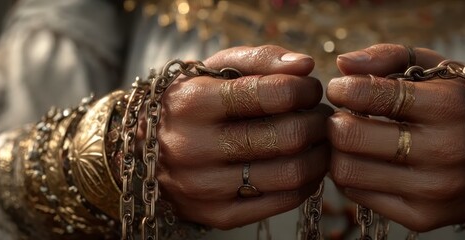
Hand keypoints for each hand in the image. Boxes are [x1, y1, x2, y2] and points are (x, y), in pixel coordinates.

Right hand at [152, 45, 330, 228]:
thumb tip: (305, 66)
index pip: (274, 94)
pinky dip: (307, 182)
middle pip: (288, 136)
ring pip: (292, 173)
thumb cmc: (192, 102)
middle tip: (318, 116)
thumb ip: (261, 59)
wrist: (145, 151)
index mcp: (192, 102)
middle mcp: (194, 147)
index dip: (304, 89)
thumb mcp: (214, 69)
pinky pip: (283, 201)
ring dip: (319, 154)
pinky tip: (304, 165)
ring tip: (316, 140)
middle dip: (317, 122)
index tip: (307, 89)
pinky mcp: (218, 216)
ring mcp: (205, 187)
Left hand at [327, 44, 464, 231]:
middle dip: (336, 122)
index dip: (343, 89)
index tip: (342, 89)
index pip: (369, 93)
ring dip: (339, 152)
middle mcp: (443, 149)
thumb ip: (388, 56)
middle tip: (343, 117)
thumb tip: (343, 65)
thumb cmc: (458, 106)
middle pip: (350, 136)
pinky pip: (358, 196)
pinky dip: (353, 177)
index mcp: (446, 105)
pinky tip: (367, 164)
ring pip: (348, 170)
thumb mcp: (436, 68)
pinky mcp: (422, 216)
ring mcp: (433, 188)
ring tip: (352, 141)